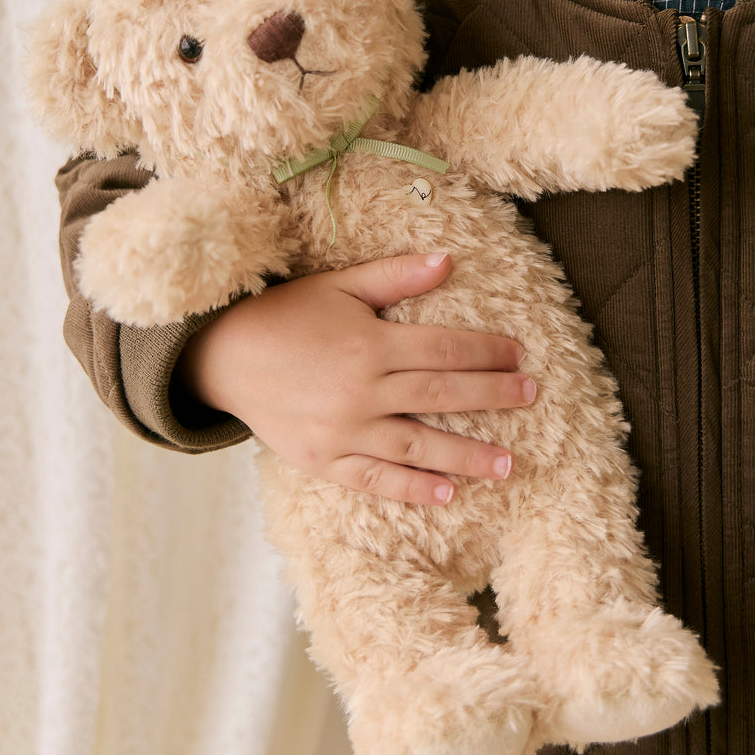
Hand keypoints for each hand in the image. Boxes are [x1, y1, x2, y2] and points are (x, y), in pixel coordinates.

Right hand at [174, 252, 534, 505]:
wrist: (222, 357)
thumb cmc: (285, 315)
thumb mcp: (338, 285)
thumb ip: (395, 276)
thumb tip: (449, 259)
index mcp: (369, 343)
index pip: (444, 348)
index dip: (486, 351)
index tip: (519, 354)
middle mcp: (361, 390)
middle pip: (442, 395)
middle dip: (493, 396)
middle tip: (531, 396)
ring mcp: (343, 431)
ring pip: (419, 446)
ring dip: (468, 456)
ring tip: (509, 464)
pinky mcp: (324, 460)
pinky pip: (376, 479)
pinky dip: (412, 489)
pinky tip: (447, 494)